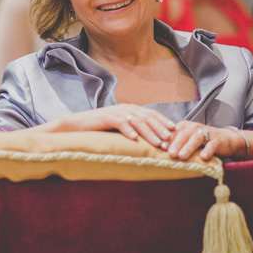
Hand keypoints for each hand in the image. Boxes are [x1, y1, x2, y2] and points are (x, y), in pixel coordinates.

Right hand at [44, 104, 175, 148]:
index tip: (175, 131)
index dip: (164, 121)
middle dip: (160, 129)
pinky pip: (120, 123)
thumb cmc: (100, 130)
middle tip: (170, 141)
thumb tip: (152, 140)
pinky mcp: (106, 117)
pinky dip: (128, 130)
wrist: (77, 125)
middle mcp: (125, 108)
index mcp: (131, 109)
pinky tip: (134, 139)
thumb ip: (134, 130)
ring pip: (137, 121)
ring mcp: (116, 112)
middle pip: (147, 117)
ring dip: (149, 133)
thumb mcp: (120, 129)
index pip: (151, 114)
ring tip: (157, 143)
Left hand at [166, 121, 242, 160]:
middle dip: (176, 144)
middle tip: (170, 154)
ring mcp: (207, 133)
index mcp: (185, 126)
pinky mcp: (217, 140)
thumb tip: (159, 150)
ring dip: (188, 147)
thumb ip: (175, 143)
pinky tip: (203, 157)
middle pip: (184, 134)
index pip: (174, 132)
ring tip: (182, 156)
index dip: (167, 139)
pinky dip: (207, 151)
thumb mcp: (187, 141)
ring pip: (196, 138)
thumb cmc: (201, 142)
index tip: (159, 147)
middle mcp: (194, 128)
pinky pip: (212, 145)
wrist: (225, 140)